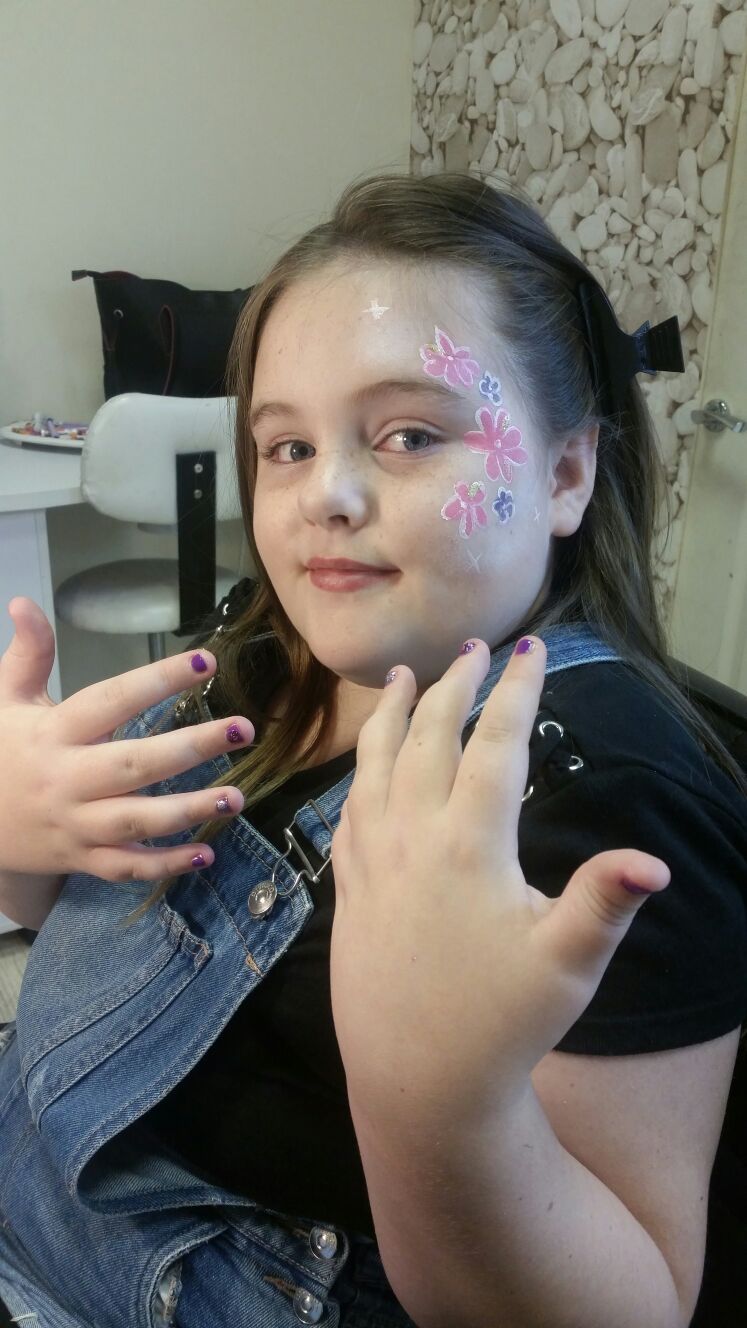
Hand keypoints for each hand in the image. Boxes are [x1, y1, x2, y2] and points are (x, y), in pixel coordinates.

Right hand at [0, 597, 254, 880]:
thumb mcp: (5, 701)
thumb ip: (27, 654)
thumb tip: (23, 604)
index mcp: (54, 733)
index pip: (112, 700)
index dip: (157, 680)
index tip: (204, 662)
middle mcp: (68, 779)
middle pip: (135, 765)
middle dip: (191, 747)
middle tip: (243, 729)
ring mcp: (76, 823)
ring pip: (136, 821)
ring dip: (189, 810)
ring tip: (236, 797)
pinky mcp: (81, 858)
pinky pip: (126, 866)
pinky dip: (164, 865)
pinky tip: (206, 853)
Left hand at [329, 636, 669, 1126]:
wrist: (416, 1082)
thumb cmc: (500, 1025)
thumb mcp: (566, 965)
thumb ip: (606, 904)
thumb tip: (655, 863)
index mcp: (470, 844)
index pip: (496, 744)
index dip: (517, 691)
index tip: (531, 649)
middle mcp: (412, 838)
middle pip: (430, 737)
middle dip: (454, 685)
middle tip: (474, 649)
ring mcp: (372, 860)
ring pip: (376, 764)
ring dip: (393, 714)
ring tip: (401, 678)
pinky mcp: (349, 887)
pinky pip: (348, 807)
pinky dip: (360, 769)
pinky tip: (366, 763)